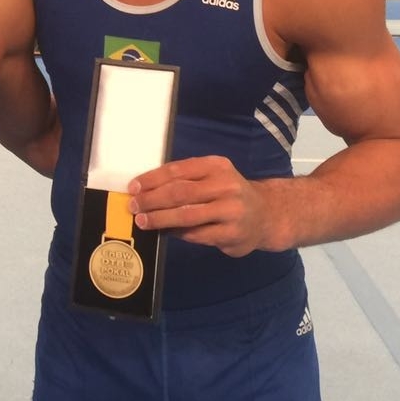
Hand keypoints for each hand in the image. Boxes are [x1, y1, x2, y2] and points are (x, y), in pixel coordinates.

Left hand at [129, 156, 273, 257]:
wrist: (266, 215)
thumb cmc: (228, 194)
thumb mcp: (213, 176)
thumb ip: (187, 180)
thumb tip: (146, 190)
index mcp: (216, 166)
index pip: (178, 170)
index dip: (152, 179)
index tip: (133, 187)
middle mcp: (226, 185)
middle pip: (180, 192)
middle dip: (152, 200)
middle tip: (133, 205)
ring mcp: (231, 211)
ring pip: (186, 215)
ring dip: (160, 218)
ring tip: (143, 221)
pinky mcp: (232, 234)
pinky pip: (197, 234)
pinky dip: (177, 233)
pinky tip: (165, 232)